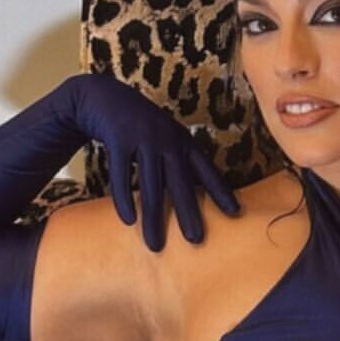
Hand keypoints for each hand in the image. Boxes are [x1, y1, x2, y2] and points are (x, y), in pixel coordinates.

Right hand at [64, 71, 241, 250]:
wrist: (104, 94)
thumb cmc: (140, 126)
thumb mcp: (165, 137)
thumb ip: (178, 162)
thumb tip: (192, 199)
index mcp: (182, 141)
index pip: (206, 169)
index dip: (220, 191)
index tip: (235, 213)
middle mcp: (167, 139)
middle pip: (180, 183)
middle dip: (189, 213)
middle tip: (196, 240)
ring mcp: (143, 138)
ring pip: (151, 186)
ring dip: (153, 219)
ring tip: (155, 246)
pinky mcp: (118, 138)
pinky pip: (121, 175)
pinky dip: (125, 199)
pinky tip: (128, 220)